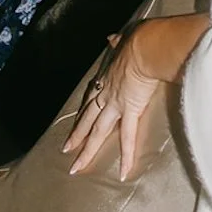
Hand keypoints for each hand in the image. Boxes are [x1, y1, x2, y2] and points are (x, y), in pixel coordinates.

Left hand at [61, 31, 162, 178]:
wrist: (146, 48)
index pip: (92, 97)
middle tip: (66, 149)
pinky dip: (126, 156)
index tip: (78, 120)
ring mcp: (115, 105)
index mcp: (107, 78)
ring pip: (98, 132)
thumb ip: (117, 42)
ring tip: (77, 167)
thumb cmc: (138, 42)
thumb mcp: (124, 41)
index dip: (84, 110)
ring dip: (87, 150)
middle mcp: (106, 94)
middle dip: (77, 135)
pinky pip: (128, 138)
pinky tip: (123, 173)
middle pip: (88, 119)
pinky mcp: (130, 112)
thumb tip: (111, 38)